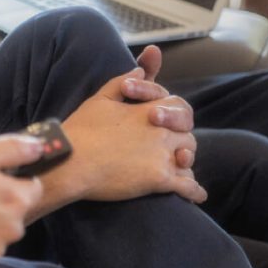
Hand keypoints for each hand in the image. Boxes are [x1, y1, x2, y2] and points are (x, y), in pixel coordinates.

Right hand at [57, 67, 205, 203]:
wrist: (71, 161)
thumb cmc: (81, 130)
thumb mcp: (99, 99)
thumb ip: (121, 82)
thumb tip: (139, 71)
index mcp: (149, 111)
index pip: (178, 106)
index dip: (175, 114)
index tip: (164, 123)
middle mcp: (161, 132)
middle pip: (187, 135)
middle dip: (181, 142)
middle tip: (171, 151)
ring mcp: (162, 156)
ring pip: (189, 160)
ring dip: (185, 165)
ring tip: (180, 170)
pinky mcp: (159, 180)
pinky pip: (188, 186)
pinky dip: (195, 191)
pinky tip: (197, 195)